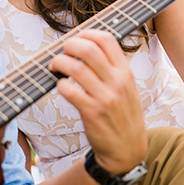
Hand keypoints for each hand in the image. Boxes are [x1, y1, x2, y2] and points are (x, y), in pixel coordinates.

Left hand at [49, 30, 146, 176]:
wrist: (127, 151)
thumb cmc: (123, 117)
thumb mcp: (128, 89)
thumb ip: (113, 70)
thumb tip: (88, 48)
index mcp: (125, 73)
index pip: (107, 40)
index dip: (86, 34)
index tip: (76, 38)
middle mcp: (117, 82)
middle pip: (88, 49)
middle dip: (68, 46)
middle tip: (62, 52)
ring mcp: (105, 97)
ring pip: (75, 68)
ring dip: (59, 63)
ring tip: (55, 67)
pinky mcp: (92, 112)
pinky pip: (69, 90)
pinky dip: (60, 85)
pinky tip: (61, 87)